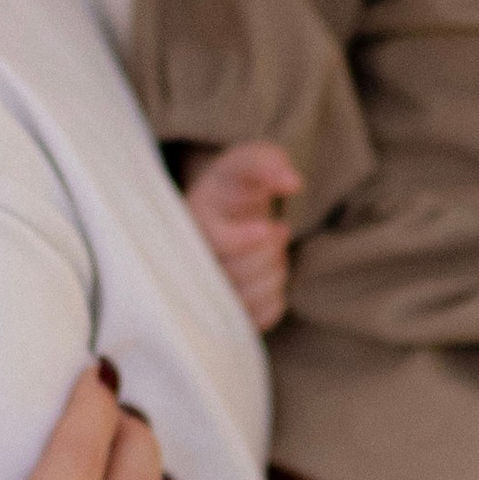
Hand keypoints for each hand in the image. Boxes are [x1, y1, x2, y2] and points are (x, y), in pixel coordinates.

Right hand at [184, 138, 302, 331]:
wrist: (225, 219)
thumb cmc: (235, 191)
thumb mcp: (244, 164)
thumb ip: (265, 162)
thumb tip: (291, 181)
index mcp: (188, 224)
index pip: (213, 243)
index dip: (246, 239)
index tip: (271, 226)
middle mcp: (187, 264)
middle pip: (235, 275)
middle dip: (269, 253)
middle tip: (278, 230)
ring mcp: (202, 296)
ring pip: (248, 302)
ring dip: (274, 275)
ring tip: (271, 254)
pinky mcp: (222, 317)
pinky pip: (260, 317)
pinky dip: (274, 298)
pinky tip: (264, 278)